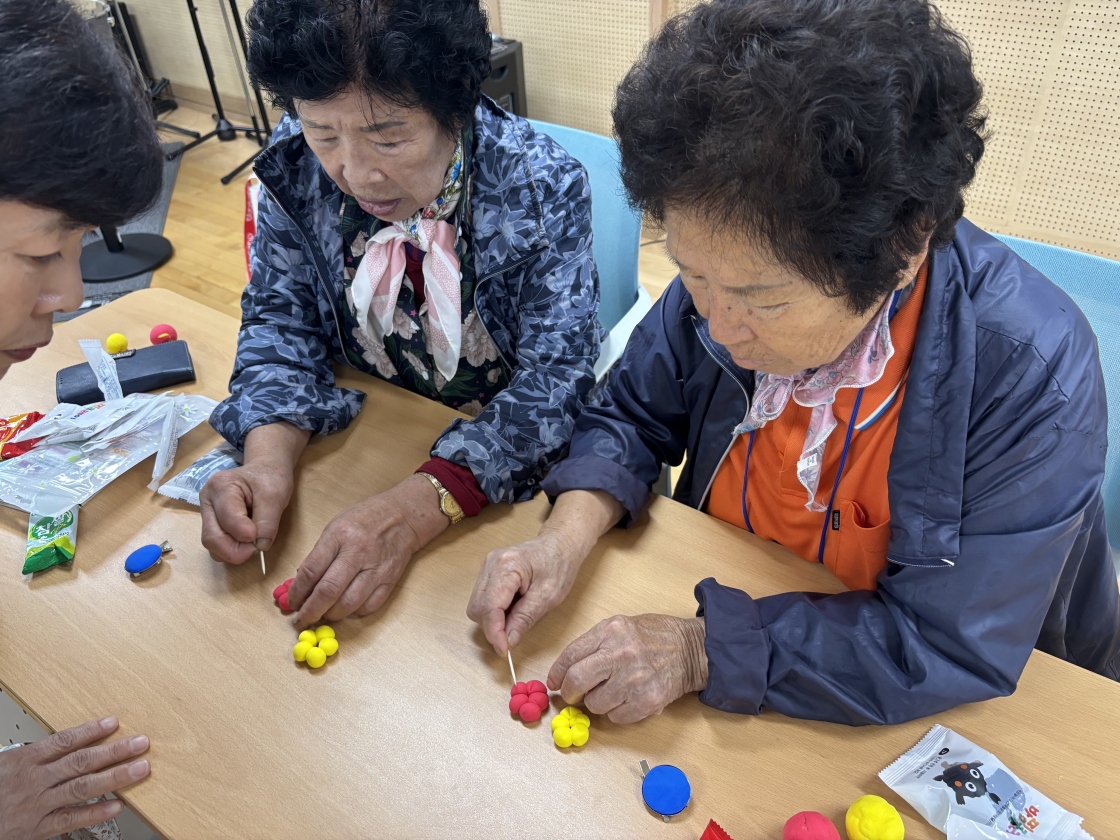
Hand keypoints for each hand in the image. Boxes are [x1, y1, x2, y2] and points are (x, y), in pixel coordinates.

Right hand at [0, 716, 149, 839]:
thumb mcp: (8, 764)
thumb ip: (38, 755)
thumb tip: (71, 741)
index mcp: (26, 760)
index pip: (64, 741)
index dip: (91, 730)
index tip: (114, 722)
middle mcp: (34, 780)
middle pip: (81, 762)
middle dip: (114, 751)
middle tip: (141, 743)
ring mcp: (37, 805)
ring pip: (81, 788)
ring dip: (114, 778)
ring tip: (139, 769)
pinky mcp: (37, 829)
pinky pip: (70, 819)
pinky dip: (94, 813)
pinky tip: (116, 806)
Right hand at [200, 459, 294, 563]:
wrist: (265, 471)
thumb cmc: (269, 478)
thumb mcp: (276, 495)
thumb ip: (268, 521)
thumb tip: (260, 546)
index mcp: (221, 486)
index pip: (228, 519)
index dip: (246, 534)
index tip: (262, 538)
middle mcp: (207, 500)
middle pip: (211, 538)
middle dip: (236, 551)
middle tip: (257, 549)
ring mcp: (206, 513)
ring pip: (212, 545)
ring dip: (233, 552)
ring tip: (252, 543)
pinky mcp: (211, 524)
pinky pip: (216, 546)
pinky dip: (231, 549)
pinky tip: (245, 541)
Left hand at [286, 475, 448, 627]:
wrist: (404, 516)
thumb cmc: (366, 518)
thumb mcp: (336, 526)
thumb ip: (320, 554)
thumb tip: (303, 583)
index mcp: (340, 535)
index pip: (312, 570)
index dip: (297, 592)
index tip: (292, 601)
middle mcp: (358, 552)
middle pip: (329, 591)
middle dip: (311, 611)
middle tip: (302, 619)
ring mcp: (377, 568)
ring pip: (349, 604)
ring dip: (331, 615)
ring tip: (323, 615)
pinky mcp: (390, 580)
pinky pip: (369, 606)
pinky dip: (353, 613)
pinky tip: (346, 608)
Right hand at [467, 528, 587, 654]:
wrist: (560, 544)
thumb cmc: (559, 565)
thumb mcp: (548, 596)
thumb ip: (525, 618)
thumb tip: (508, 640)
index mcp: (507, 566)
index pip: (490, 606)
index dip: (494, 632)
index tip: (504, 651)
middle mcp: (491, 564)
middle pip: (478, 607)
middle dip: (492, 627)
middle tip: (513, 636)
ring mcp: (487, 566)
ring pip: (477, 605)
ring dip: (493, 620)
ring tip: (517, 617)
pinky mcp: (488, 572)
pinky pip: (482, 599)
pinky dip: (494, 611)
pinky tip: (512, 608)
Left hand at [547, 615, 707, 723]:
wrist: (690, 649)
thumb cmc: (652, 637)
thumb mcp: (619, 627)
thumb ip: (592, 644)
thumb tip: (564, 671)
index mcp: (611, 631)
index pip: (571, 655)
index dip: (557, 673)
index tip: (554, 682)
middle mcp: (621, 654)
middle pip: (577, 681)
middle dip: (569, 692)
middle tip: (572, 694)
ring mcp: (635, 679)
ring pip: (595, 704)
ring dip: (596, 702)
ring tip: (611, 691)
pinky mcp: (647, 701)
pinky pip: (616, 717)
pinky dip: (616, 712)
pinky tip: (627, 698)